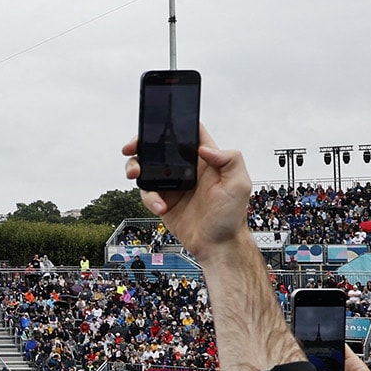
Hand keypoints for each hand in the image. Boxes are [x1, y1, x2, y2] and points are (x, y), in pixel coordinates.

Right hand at [120, 123, 251, 263]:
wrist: (218, 245)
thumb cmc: (232, 217)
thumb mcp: (239, 184)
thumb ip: (230, 160)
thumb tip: (206, 147)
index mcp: (205, 160)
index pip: (187, 134)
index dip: (172, 125)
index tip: (157, 126)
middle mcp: (187, 169)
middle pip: (159, 148)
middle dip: (141, 145)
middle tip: (131, 148)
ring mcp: (173, 184)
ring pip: (147, 168)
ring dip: (136, 168)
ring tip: (136, 176)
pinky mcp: (163, 199)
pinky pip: (147, 192)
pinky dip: (149, 198)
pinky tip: (161, 206)